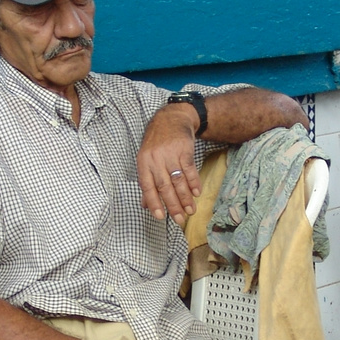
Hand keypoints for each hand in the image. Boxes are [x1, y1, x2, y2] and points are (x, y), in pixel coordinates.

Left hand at [138, 103, 201, 225]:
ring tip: (190, 210)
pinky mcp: (184, 150)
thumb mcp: (146, 159)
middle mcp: (155, 159)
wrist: (171, 119)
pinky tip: (196, 193)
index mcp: (143, 163)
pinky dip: (194, 183)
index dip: (154, 202)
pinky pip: (189, 170)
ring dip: (185, 197)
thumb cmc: (157, 143)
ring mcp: (170, 154)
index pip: (147, 186)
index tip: (160, 217)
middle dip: (173, 205)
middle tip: (180, 219)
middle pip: (165, 186)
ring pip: (178, 180)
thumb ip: (146, 182)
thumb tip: (145, 205)